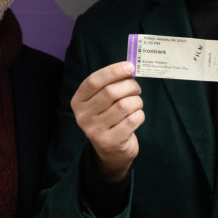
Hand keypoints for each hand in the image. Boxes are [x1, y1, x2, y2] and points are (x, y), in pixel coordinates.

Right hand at [71, 61, 143, 181]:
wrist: (111, 151)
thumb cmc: (110, 117)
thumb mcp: (103, 100)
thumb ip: (112, 84)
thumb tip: (130, 68)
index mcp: (78, 101)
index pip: (93, 81)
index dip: (113, 71)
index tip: (130, 66)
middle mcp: (82, 116)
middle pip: (111, 92)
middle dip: (130, 86)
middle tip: (136, 89)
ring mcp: (94, 131)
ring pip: (124, 106)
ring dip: (136, 102)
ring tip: (136, 104)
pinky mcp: (110, 142)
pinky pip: (132, 120)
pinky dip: (139, 115)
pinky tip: (136, 117)